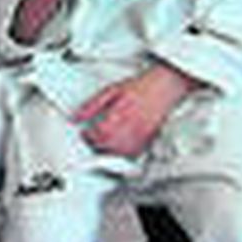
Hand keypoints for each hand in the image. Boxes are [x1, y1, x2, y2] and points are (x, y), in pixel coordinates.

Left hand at [70, 65, 193, 157]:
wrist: (165, 86)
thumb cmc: (140, 87)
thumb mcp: (111, 90)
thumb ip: (92, 105)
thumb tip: (76, 117)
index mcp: (120, 113)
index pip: (99, 132)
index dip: (88, 135)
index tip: (85, 132)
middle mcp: (132, 126)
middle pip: (108, 145)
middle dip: (96, 143)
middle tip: (92, 136)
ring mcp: (142, 134)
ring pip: (120, 152)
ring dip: (109, 150)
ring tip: (105, 140)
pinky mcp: (149, 139)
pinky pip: (134, 154)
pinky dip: (124, 153)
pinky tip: (120, 145)